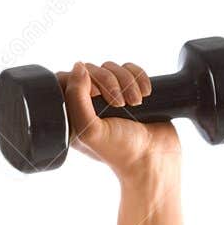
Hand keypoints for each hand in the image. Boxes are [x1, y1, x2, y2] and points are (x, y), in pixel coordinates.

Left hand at [56, 60, 181, 178]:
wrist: (156, 159)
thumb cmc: (121, 150)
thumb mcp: (90, 129)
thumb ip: (76, 97)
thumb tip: (78, 66)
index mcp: (73, 114)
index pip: (67, 79)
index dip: (81, 79)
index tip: (96, 94)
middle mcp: (90, 104)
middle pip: (92, 70)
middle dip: (109, 81)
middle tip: (120, 103)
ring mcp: (112, 97)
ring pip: (113, 68)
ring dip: (127, 81)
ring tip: (136, 102)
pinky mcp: (133, 91)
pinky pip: (131, 69)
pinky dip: (140, 77)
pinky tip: (146, 93)